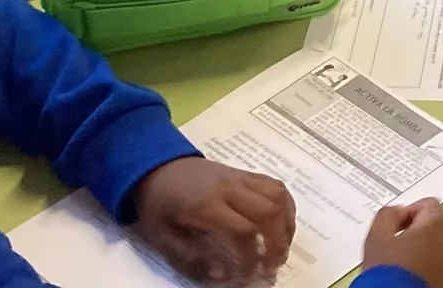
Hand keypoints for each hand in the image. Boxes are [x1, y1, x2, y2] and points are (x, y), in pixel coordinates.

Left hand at [129, 157, 296, 284]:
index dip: (252, 258)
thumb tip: (223, 274)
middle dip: (278, 243)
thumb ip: (191, 260)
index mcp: (207, 204)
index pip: (243, 231)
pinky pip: (275, 185)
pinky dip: (286, 205)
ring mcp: (239, 176)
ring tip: (283, 246)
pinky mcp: (244, 172)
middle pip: (269, 212)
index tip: (247, 276)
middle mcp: (229, 187)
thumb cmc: (159, 205)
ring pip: (278, 196)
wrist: (155, 166)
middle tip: (273, 266)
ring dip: (287, 223)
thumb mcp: (163, 238)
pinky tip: (283, 223)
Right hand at [363, 199, 442, 287]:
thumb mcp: (376, 238)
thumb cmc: (389, 272)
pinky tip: (417, 280)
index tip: (396, 229)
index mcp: (437, 225)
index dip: (409, 213)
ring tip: (408, 268)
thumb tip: (399, 211)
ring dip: (429, 253)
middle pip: (438, 227)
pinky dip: (435, 270)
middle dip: (420, 234)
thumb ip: (387, 215)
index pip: (428, 204)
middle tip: (399, 249)